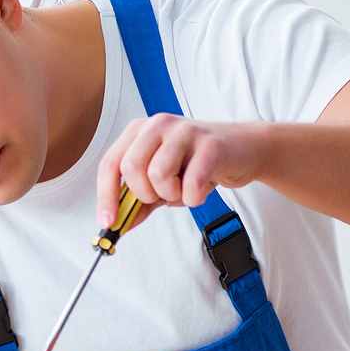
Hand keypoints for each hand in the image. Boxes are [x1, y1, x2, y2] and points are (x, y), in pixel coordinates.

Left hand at [96, 115, 262, 229]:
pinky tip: (201, 189)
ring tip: (184, 189)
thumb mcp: (162, 181)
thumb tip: (117, 225)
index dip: (106, 196)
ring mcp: (184, 131)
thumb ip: (138, 201)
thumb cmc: (198, 163)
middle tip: (162, 196)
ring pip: (159, 175)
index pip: (110, 164)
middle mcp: (158, 125)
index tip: (108, 222)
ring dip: (171, 195)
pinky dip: (193, 197)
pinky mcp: (210, 144)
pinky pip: (191, 183)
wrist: (244, 150)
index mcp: (139, 131)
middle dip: (144, 194)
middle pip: (131, 168)